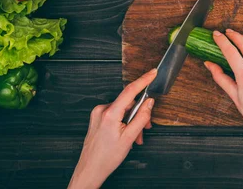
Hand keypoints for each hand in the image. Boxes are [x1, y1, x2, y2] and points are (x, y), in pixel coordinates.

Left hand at [68, 69, 156, 188]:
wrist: (90, 170)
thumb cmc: (106, 158)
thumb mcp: (130, 138)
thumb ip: (142, 117)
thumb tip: (149, 103)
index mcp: (110, 114)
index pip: (130, 91)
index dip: (144, 80)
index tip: (153, 73)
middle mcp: (101, 110)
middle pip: (129, 103)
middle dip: (139, 114)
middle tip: (145, 128)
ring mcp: (98, 114)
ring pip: (123, 110)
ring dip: (132, 121)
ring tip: (135, 137)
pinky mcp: (97, 118)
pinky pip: (116, 114)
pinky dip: (124, 122)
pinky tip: (126, 135)